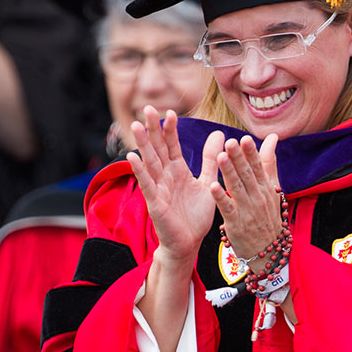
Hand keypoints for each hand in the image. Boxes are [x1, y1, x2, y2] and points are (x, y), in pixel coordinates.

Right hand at [128, 105, 221, 260]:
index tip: (171, 111)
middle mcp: (165, 176)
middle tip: (146, 108)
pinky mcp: (155, 203)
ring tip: (135, 126)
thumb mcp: (208, 182)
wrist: (189, 243)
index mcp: (177, 170)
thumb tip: (218, 133)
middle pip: (157, 148)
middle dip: (152, 129)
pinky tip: (133, 157)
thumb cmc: (195, 215)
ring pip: (150, 162)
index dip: (170, 129)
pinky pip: (147, 184)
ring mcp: (158, 188)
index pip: (172, 145)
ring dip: (142, 144)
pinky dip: (140, 171)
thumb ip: (211, 159)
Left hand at [211, 133, 281, 262]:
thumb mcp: (271, 188)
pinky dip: (221, 197)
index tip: (244, 138)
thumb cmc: (266, 215)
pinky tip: (212, 186)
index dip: (251, 153)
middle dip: (239, 158)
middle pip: (247, 174)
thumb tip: (272, 137)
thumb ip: (268, 162)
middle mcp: (257, 197)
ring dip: (229, 173)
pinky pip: (227, 209)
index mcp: (265, 187)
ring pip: (237, 188)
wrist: (267, 251)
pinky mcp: (236, 224)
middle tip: (230, 142)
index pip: (258, 166)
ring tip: (220, 157)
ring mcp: (247, 210)